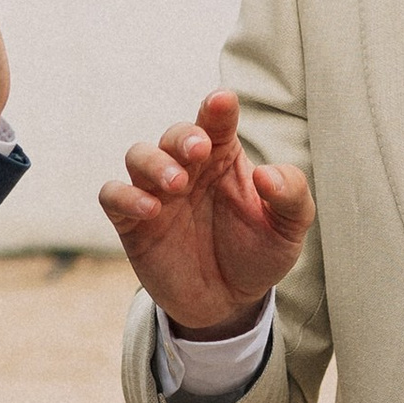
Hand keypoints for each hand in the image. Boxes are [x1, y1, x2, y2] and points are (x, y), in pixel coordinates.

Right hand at [98, 88, 314, 335]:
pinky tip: (151, 209)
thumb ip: (290, 196)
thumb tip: (267, 174)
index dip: (218, 107)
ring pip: (138, 156)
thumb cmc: (258, 253)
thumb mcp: (288, 228)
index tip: (223, 99)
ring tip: (176, 184)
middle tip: (199, 150)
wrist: (229, 303)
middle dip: (183, 137)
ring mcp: (158, 193)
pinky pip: (113, 196)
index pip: (217, 122)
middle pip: (175, 135)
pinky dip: (125, 196)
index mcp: (224, 158)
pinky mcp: (134, 223)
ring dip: (154, 163)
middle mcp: (188, 169)